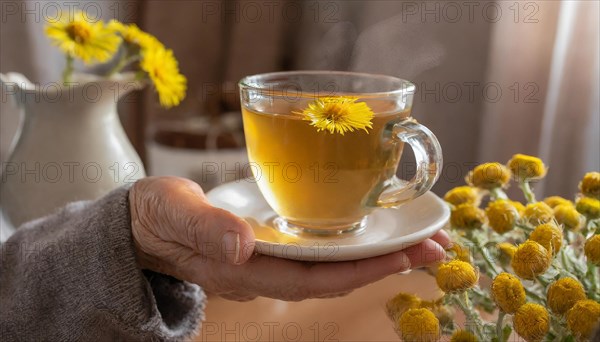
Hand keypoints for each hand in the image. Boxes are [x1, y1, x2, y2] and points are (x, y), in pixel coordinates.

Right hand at [130, 177, 449, 300]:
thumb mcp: (172, 212)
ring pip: (331, 263)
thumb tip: (241, 246)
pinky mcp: (272, 243)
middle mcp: (265, 271)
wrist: (144, 222)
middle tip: (435, 246)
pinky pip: (319, 248)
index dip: (360, 271)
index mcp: (245, 269)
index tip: (404, 256)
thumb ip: (204, 227)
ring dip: (375, 252)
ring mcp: (270, 259)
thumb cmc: (155, 215)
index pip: (313, 278)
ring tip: (419, 237)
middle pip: (334, 274)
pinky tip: (372, 227)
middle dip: (385, 263)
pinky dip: (351, 240)